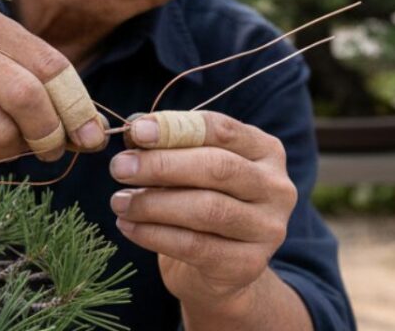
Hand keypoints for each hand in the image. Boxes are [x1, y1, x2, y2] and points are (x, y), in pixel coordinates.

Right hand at [0, 9, 108, 168]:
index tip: (90, 137)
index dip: (78, 107)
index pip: (51, 66)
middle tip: (50, 149)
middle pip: (27, 97)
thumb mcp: (3, 74)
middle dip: (48, 134)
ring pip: (0, 133)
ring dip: (9, 151)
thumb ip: (48, 95)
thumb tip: (96, 134)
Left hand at [108, 111, 296, 306]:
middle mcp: (275, 187)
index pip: (222, 130)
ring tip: (118, 202)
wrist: (219, 266)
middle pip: (217, 167)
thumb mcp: (188, 168)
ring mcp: (268, 228)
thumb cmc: (198, 201)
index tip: (136, 132)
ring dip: (152, 203)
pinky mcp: (248, 264)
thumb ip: (167, 146)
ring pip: (207, 209)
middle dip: (161, 165)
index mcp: (265, 151)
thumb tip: (133, 130)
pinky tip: (127, 226)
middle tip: (119, 168)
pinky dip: (153, 234)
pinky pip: (194, 246)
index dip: (175, 128)